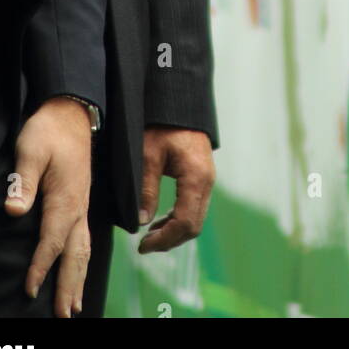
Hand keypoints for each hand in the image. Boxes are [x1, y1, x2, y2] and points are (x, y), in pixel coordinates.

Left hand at [5, 97, 91, 317]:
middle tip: (63, 315)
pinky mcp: (81, 203)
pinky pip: (85, 239)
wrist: (71, 112)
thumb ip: (23, 182)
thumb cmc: (48, 130)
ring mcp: (82, 206)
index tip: (29, 289)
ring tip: (74, 304)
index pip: (52, 241)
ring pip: (83, 250)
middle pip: (75, 255)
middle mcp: (78, 208)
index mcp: (66, 198)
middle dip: (68, 286)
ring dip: (79, 279)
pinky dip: (82, 261)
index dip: (41, 266)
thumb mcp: (30, 150)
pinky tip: (78, 270)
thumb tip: (13, 212)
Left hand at [138, 127, 215, 253]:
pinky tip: (161, 219)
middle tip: (144, 246)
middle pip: (194, 225)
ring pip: (196, 217)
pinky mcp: (203, 176)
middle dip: (170, 240)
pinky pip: (195, 206)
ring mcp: (207, 179)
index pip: (185, 222)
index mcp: (196, 177)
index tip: (142, 246)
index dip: (164, 239)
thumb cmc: (161, 124)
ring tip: (150, 235)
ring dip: (174, 231)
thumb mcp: (148, 155)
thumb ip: (147, 189)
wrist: (178, 101)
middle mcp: (207, 181)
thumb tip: (142, 221)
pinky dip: (179, 218)